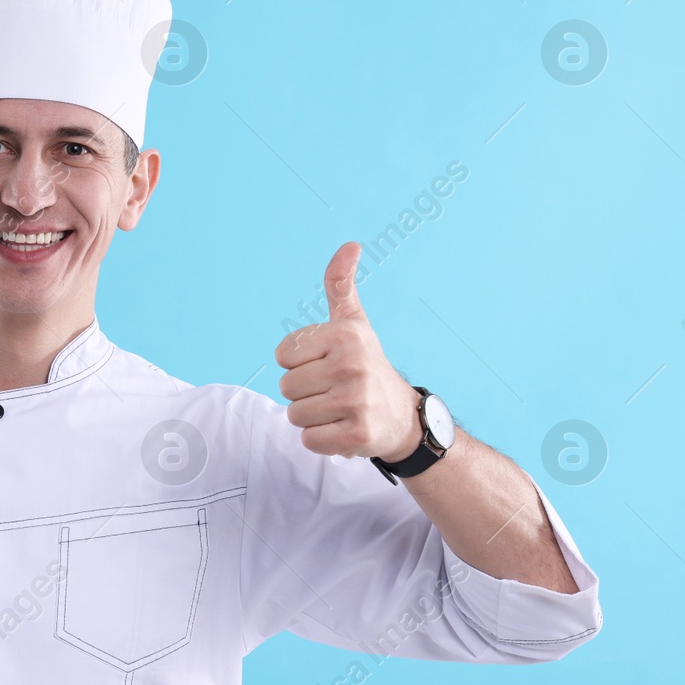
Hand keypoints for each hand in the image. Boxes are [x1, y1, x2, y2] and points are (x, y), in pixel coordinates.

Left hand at [273, 241, 421, 463]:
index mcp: (345, 335)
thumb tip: (351, 244)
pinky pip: (309, 440)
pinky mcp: (358, 434)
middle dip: (305, 393)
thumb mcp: (353, 323)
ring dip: (312, 418)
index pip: (281, 356)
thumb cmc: (366, 365)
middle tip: (334, 390)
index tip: (327, 364)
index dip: (299, 364)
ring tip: (339, 409)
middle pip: (286, 387)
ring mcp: (357, 400)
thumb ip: (341, 284)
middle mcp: (352, 364)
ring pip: (295, 415)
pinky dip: (322, 440)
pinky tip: (344, 428)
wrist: (403, 417)